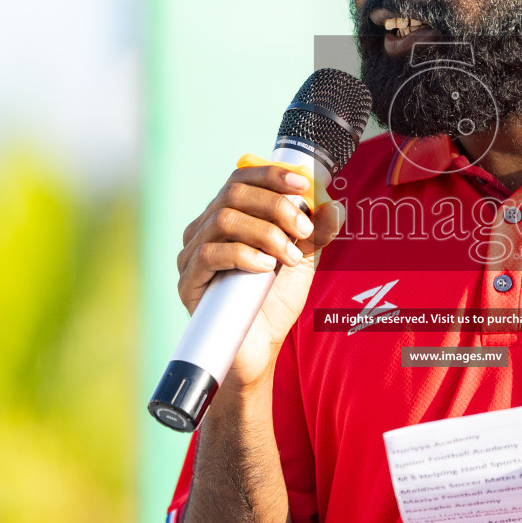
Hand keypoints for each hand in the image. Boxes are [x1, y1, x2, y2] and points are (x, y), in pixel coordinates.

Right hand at [175, 162, 344, 388]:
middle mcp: (204, 230)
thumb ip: (315, 232)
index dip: (271, 174)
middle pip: (233, 194)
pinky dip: (244, 254)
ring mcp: (192, 255)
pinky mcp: (188, 281)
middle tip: (303, 229)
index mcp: (228, 217)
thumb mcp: (302, 259)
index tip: (302, 183)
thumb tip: (334, 206)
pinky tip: (265, 267)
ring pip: (223, 220)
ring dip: (266, 232)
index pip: (241, 178)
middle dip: (276, 206)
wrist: (260, 348)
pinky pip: (210, 254)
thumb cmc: (274, 300)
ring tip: (289, 256)